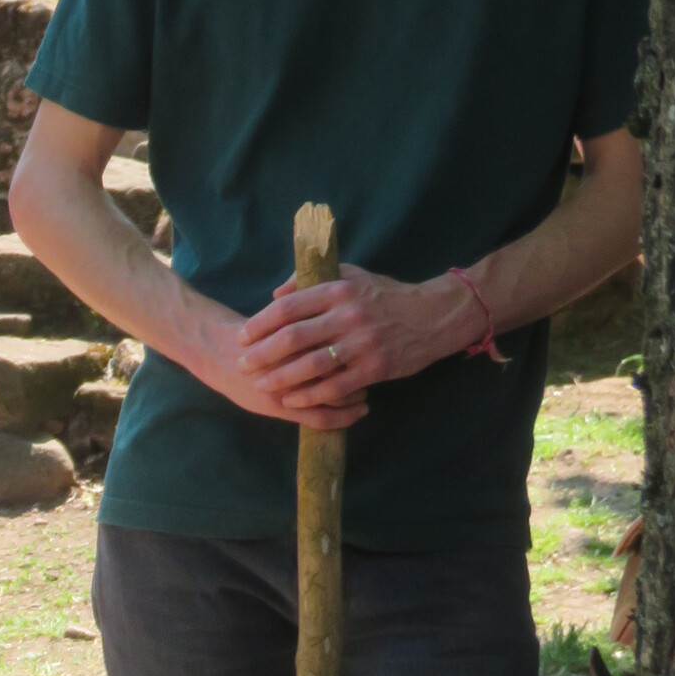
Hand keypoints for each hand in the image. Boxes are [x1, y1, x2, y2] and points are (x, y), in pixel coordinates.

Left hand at [234, 265, 477, 421]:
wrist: (432, 316)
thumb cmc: (385, 296)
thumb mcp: (351, 276)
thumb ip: (311, 281)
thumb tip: (275, 295)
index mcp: (338, 290)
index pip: (288, 307)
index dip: (260, 323)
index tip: (242, 336)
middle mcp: (348, 315)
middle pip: (293, 337)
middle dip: (262, 353)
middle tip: (242, 364)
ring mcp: (362, 343)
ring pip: (311, 364)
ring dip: (281, 377)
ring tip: (261, 384)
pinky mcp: (375, 368)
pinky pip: (334, 386)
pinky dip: (309, 395)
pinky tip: (291, 399)